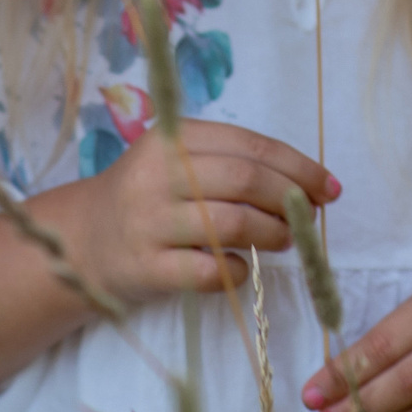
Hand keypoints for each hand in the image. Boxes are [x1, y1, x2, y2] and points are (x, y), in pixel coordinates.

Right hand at [32, 119, 338, 309]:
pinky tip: (240, 267)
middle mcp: (157, 175)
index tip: (328, 186)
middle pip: (246, 180)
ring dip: (272, 233)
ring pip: (233, 224)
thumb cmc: (147, 197)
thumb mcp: (177, 162)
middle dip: (290, 199)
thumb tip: (305, 185)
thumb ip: (230, 164)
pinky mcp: (145, 268)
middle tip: (309, 216)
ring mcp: (148, 222)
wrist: (82, 241)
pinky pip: (209, 271)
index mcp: (172, 140)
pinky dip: (237, 270)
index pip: (250, 146)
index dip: (297, 166)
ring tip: (283, 240)